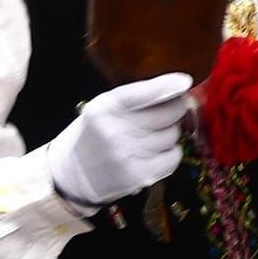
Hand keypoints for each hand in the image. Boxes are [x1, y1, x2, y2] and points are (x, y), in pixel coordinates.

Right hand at [45, 72, 193, 208]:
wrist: (72, 174)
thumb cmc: (93, 134)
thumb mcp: (102, 107)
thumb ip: (134, 97)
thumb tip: (176, 87)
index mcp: (106, 108)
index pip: (143, 93)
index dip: (167, 85)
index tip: (185, 81)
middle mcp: (117, 131)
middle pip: (168, 113)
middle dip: (175, 108)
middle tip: (170, 109)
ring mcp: (129, 156)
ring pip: (173, 135)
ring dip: (170, 132)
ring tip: (153, 134)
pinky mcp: (140, 176)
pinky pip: (173, 157)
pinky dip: (171, 152)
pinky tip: (157, 150)